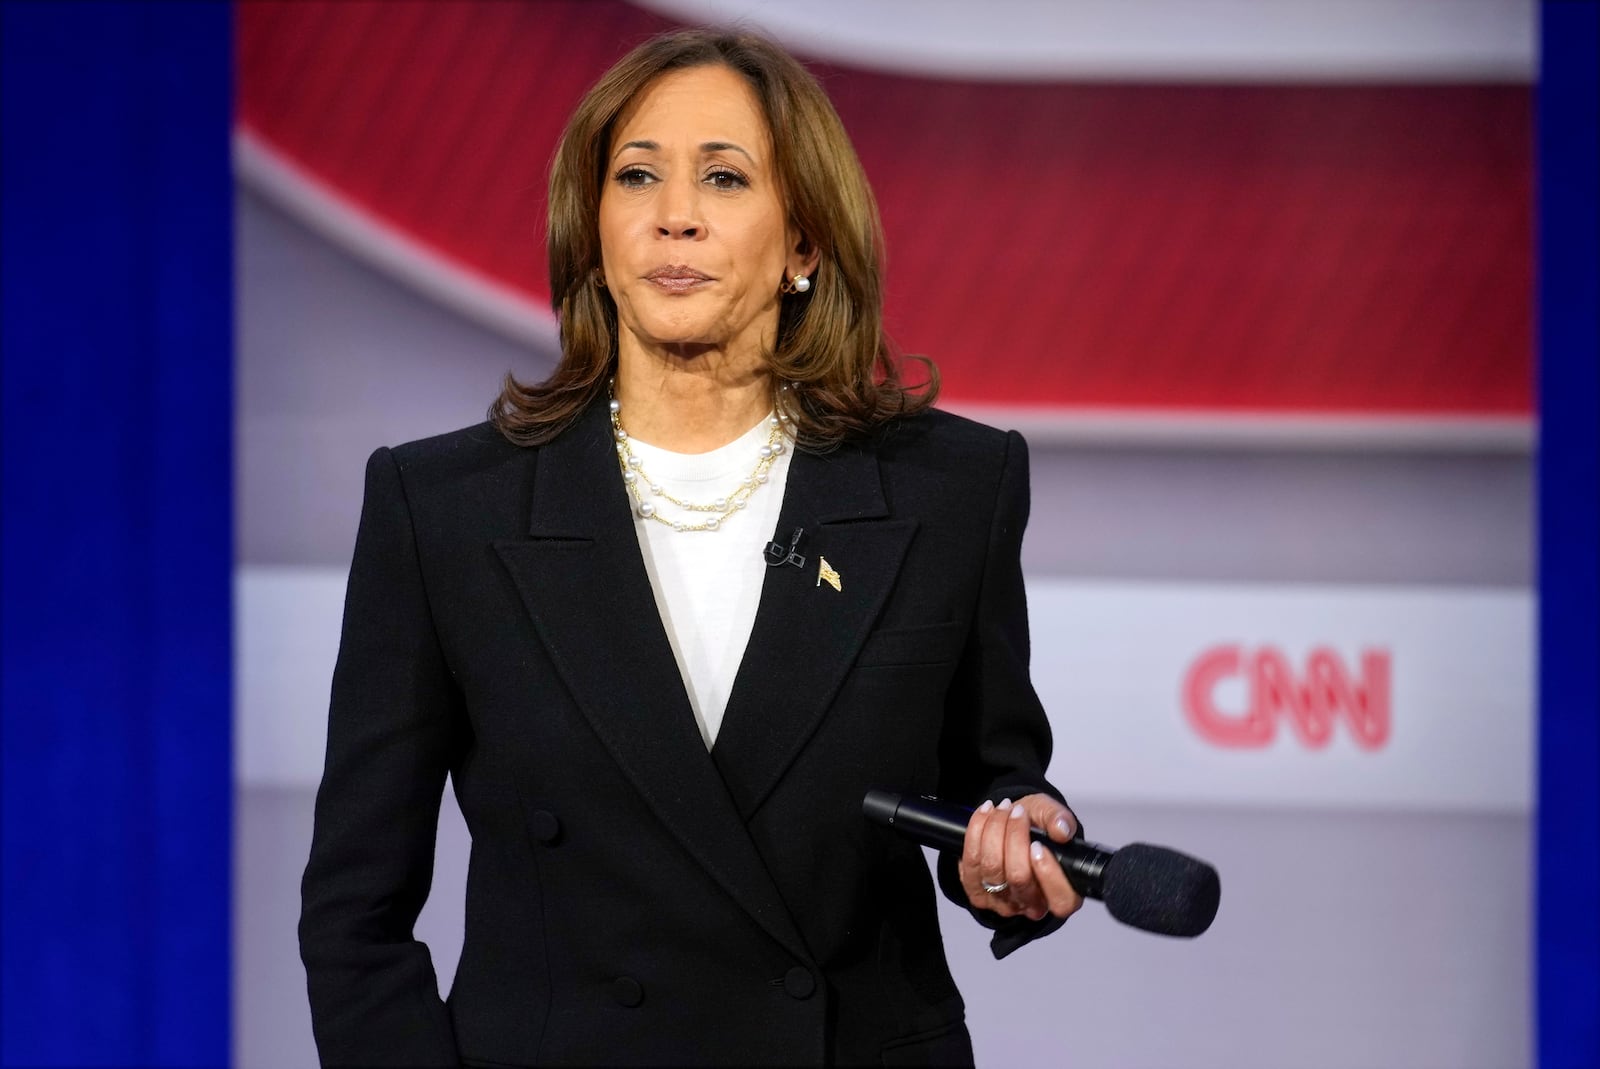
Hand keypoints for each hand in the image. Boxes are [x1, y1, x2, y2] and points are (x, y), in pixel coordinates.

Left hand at [958, 794, 1083, 921]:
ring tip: (1003, 808)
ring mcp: (1001, 901)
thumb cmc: (1036, 829)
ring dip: (995, 829)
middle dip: (1015, 837)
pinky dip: (976, 830)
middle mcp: (1031, 903)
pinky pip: (971, 861)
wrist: (1011, 827)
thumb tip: (1061, 831)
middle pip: (1019, 878)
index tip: (1038, 845)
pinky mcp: (976, 891)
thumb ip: (1060, 819)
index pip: (1060, 901)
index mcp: (1060, 893)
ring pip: (993, 868)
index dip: (1048, 873)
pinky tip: (986, 813)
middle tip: (1018, 812)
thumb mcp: (1052, 816)